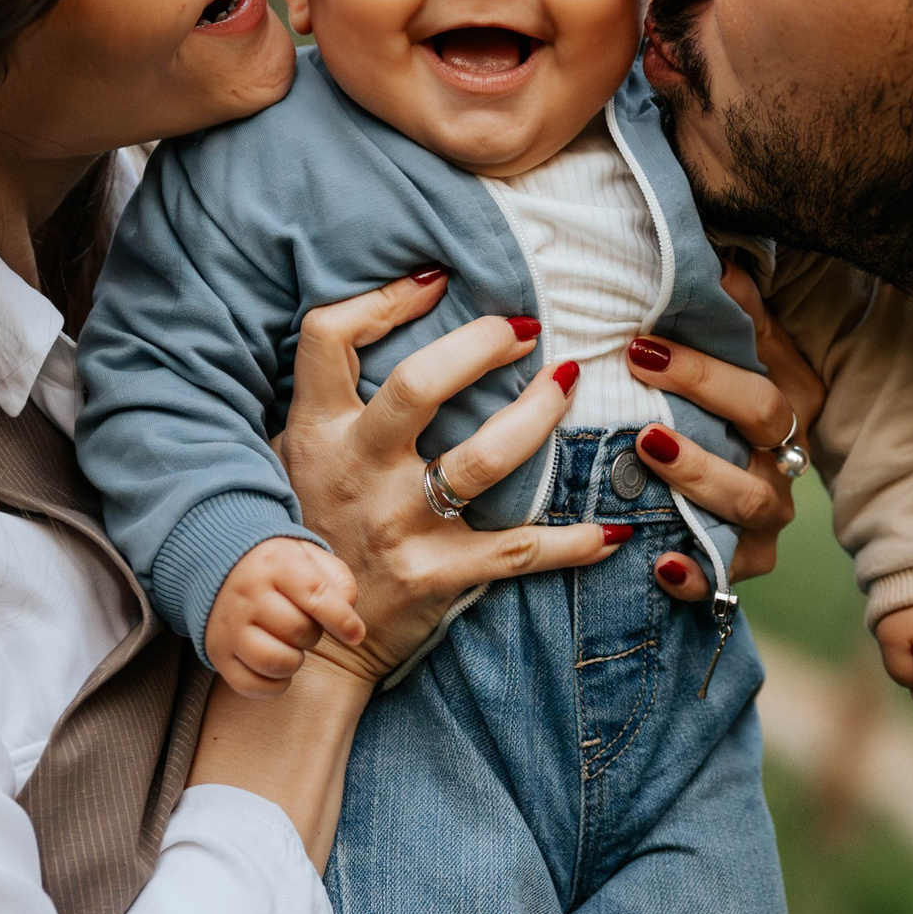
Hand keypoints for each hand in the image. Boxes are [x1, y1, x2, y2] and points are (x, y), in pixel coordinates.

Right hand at [201, 538, 365, 696]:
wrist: (219, 565)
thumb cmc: (277, 566)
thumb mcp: (309, 556)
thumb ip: (338, 579)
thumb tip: (349, 616)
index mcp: (275, 563)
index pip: (315, 594)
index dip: (342, 619)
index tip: (356, 635)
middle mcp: (247, 594)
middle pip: (298, 631)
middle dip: (312, 634)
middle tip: (304, 624)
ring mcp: (229, 625)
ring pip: (275, 661)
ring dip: (293, 661)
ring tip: (290, 645)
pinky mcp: (217, 652)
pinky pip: (251, 685)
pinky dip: (273, 685)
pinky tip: (277, 666)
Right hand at [281, 272, 625, 682]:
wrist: (303, 632)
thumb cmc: (314, 522)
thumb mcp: (297, 452)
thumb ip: (332, 398)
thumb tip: (389, 316)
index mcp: (318, 430)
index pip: (329, 338)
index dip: (382, 300)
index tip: (437, 281)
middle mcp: (355, 469)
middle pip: (417, 386)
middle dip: (479, 346)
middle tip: (525, 330)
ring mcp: (397, 524)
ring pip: (482, 459)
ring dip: (536, 415)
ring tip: (565, 384)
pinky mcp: (434, 573)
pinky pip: (516, 552)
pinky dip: (572, 544)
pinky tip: (615, 532)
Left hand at [627, 258, 827, 600]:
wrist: (743, 480)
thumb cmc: (724, 403)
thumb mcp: (738, 356)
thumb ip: (734, 315)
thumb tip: (717, 256)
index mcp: (792, 396)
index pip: (761, 371)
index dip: (706, 359)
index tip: (640, 340)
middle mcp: (790, 453)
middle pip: (764, 420)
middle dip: (703, 391)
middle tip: (636, 367)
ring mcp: (772, 509)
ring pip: (752, 497)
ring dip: (700, 473)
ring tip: (647, 448)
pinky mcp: (748, 559)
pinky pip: (727, 575)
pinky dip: (696, 573)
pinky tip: (661, 564)